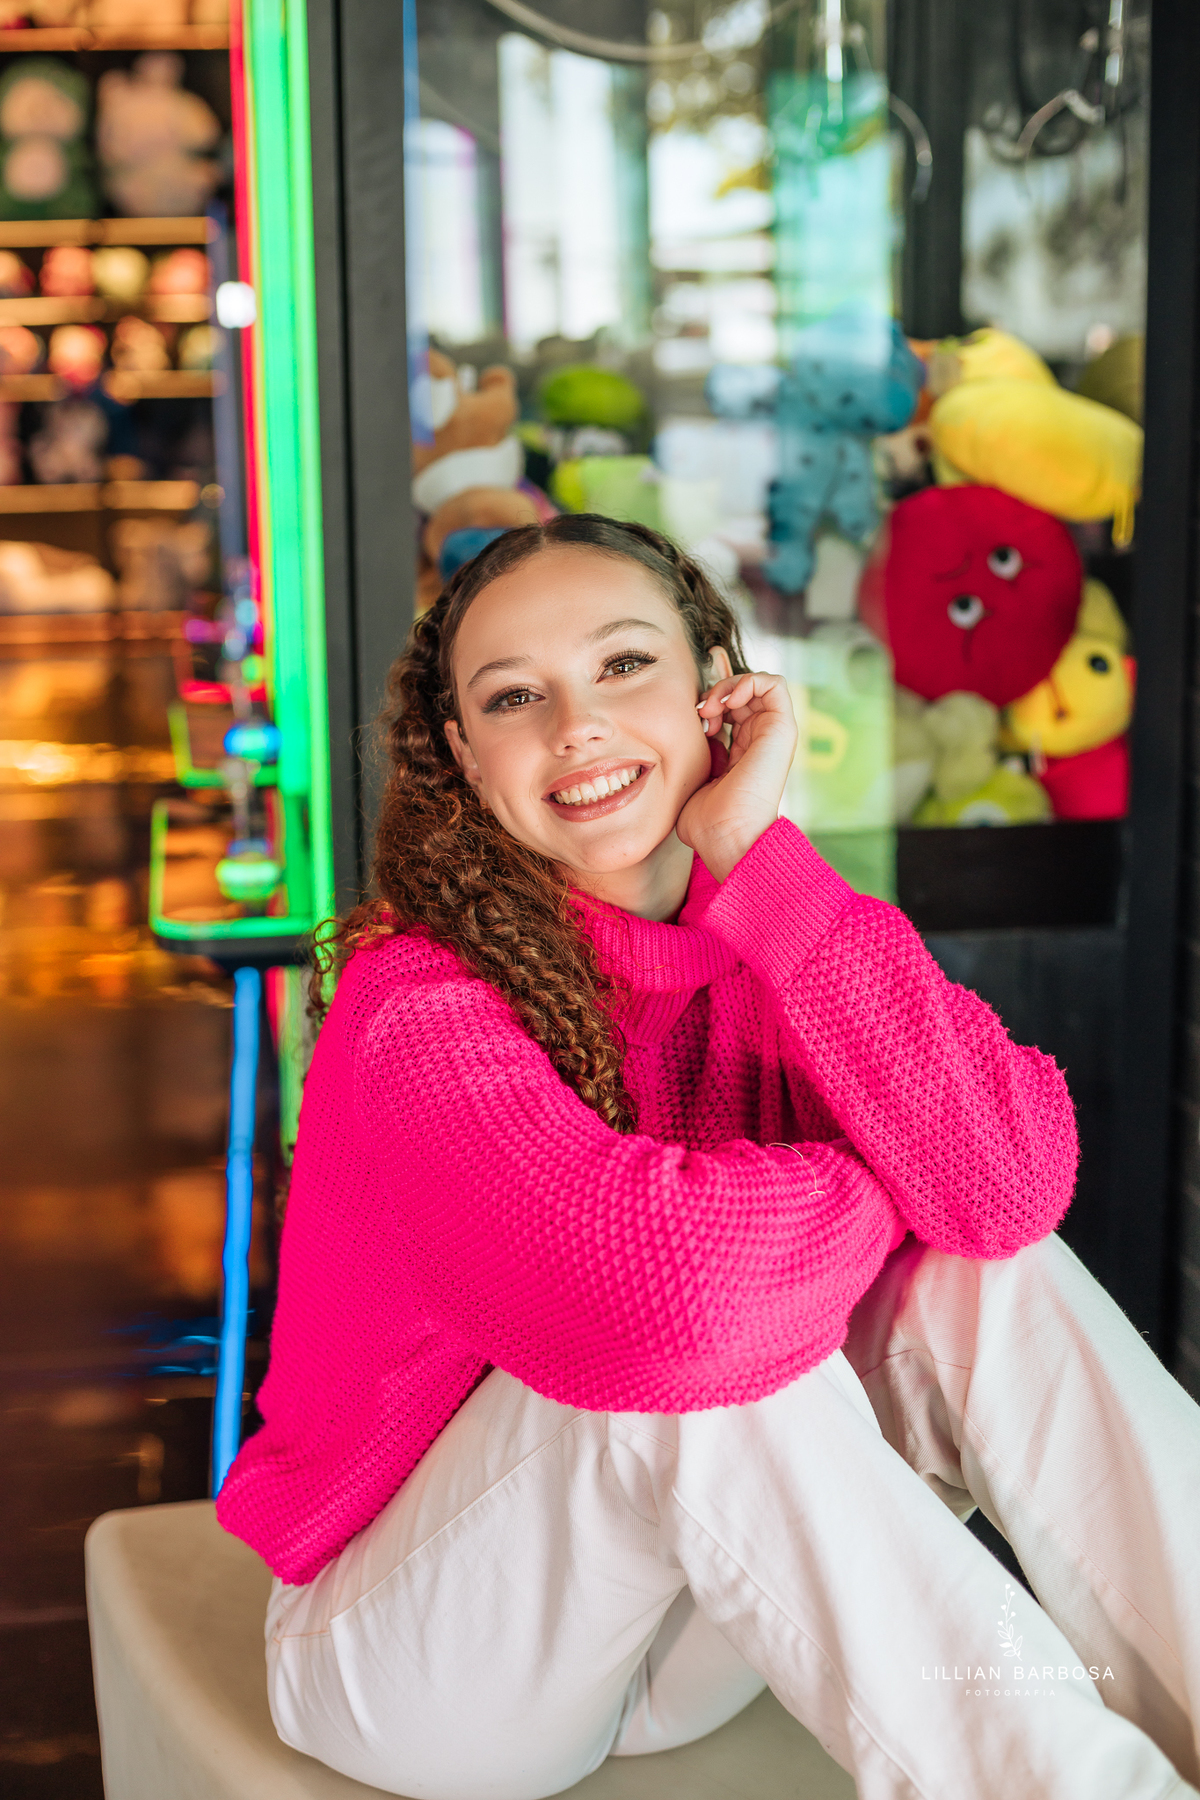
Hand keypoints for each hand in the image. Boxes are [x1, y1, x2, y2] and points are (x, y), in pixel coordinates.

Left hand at [676, 670, 797, 882]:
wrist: (727, 836)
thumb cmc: (707, 822)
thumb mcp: (696, 779)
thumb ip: (700, 755)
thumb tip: (699, 731)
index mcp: (741, 752)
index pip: (730, 709)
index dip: (709, 702)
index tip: (692, 719)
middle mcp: (759, 740)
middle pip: (742, 693)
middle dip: (716, 692)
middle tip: (699, 713)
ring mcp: (772, 734)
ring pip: (757, 684)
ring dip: (729, 685)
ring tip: (710, 707)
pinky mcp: (782, 729)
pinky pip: (774, 684)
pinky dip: (748, 681)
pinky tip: (726, 702)